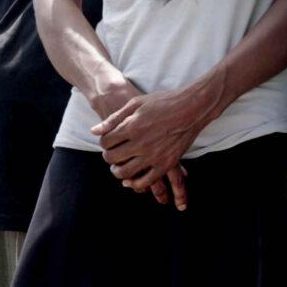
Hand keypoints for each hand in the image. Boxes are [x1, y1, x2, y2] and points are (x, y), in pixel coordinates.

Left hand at [94, 78, 223, 210]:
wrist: (192, 108)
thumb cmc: (163, 102)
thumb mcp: (136, 103)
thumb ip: (114, 119)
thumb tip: (94, 131)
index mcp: (132, 127)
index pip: (106, 141)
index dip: (103, 142)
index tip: (108, 141)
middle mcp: (141, 143)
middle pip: (113, 158)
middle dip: (108, 156)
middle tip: (111, 154)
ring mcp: (154, 155)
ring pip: (126, 173)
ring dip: (118, 172)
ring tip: (119, 167)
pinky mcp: (166, 164)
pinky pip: (146, 181)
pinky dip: (136, 183)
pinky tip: (132, 179)